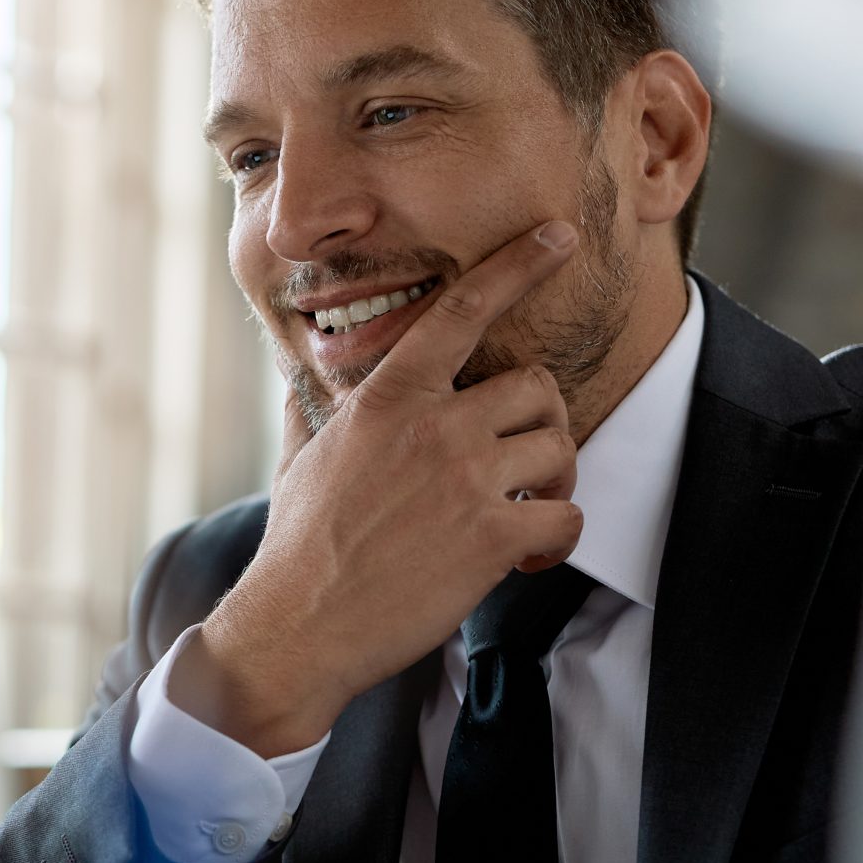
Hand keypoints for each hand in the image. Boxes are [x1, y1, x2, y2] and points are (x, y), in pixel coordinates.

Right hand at [176, 223, 585, 755]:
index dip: (518, 267)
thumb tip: (296, 381)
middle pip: (536, 388)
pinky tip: (524, 556)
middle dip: (540, 425)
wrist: (298, 625)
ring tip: (523, 512)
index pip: (462, 311)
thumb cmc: (299, 545)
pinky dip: (557, 536)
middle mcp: (434, 426)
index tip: (557, 237)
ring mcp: (466, 480)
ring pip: (560, 447)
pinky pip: (566, 514)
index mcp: (389, 398)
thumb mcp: (299, 458)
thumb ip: (312, 410)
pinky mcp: (491, 537)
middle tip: (523, 465)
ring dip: (554, 481)